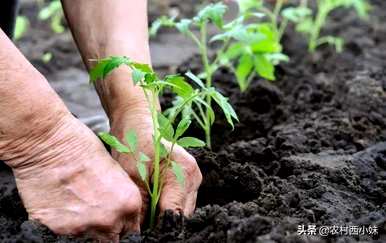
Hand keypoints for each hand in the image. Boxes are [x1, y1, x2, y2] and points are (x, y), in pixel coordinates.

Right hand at [5, 115, 141, 241]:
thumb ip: (121, 197)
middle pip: (113, 239)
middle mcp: (109, 220)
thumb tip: (120, 213)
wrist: (48, 144)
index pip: (133, 231)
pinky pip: (64, 236)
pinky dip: (64, 226)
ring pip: (89, 240)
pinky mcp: (56, 230)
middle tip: (96, 216)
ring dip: (86, 229)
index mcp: (129, 204)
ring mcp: (83, 228)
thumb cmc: (82, 147)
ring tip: (77, 209)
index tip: (118, 224)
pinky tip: (61, 207)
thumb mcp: (115, 171)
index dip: (124, 227)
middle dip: (108, 231)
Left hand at [109, 104, 201, 222]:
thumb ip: (142, 207)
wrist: (137, 124)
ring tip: (146, 217)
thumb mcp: (132, 177)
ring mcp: (193, 179)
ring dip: (164, 217)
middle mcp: (194, 177)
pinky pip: (179, 203)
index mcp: (183, 172)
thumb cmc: (133, 144)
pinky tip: (152, 206)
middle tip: (142, 227)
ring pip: (181, 211)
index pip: (175, 214)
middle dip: (162, 224)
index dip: (159, 228)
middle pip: (181, 215)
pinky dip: (166, 208)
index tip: (144, 234)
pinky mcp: (188, 181)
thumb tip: (142, 232)